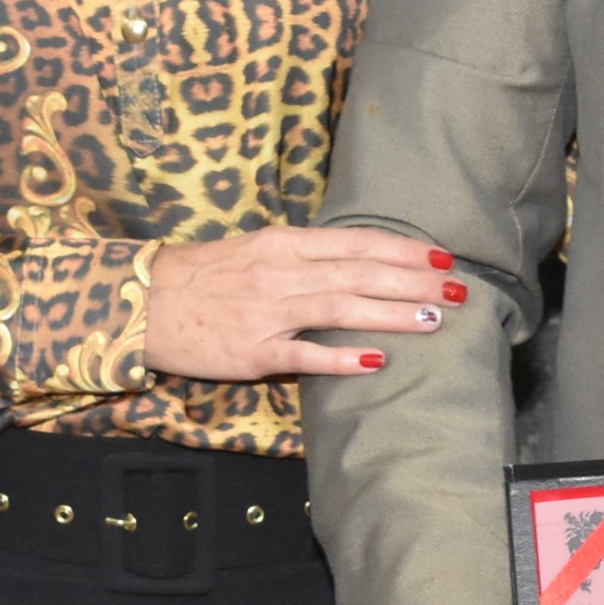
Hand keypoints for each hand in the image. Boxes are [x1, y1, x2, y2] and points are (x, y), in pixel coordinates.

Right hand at [139, 225, 460, 381]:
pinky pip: (302, 355)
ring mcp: (268, 314)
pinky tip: (375, 361)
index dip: (404, 250)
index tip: (444, 257)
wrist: (144, 303)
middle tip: (459, 290)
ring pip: (341, 309)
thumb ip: (306, 255)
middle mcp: (281, 273)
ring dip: (391, 314)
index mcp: (285, 244)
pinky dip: (340, 357)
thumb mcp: (258, 250)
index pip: (357, 243)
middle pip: (360, 274)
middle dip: (414, 282)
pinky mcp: (252, 352)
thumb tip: (360, 261)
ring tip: (434, 320)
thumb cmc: (205, 276)